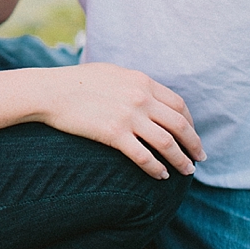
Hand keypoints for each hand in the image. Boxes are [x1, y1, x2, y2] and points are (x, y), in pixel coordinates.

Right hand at [37, 62, 203, 179]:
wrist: (50, 91)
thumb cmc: (76, 82)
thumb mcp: (111, 73)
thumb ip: (133, 84)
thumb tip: (148, 95)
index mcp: (141, 81)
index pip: (178, 104)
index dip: (190, 122)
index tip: (192, 134)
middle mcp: (140, 97)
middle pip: (179, 124)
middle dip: (194, 143)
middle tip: (199, 157)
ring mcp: (128, 116)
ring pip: (167, 143)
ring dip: (181, 160)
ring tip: (186, 171)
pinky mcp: (114, 134)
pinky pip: (144, 156)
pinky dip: (156, 168)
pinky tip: (160, 175)